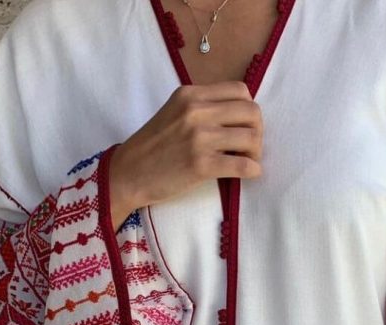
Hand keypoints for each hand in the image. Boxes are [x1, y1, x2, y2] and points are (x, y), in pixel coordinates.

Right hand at [109, 80, 263, 231]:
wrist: (128, 174)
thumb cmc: (150, 147)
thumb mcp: (173, 113)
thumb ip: (201, 108)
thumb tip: (237, 116)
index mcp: (190, 95)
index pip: (240, 90)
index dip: (249, 110)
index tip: (243, 126)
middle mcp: (196, 111)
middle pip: (252, 112)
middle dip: (257, 130)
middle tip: (249, 146)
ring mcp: (199, 138)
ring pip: (251, 138)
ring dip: (256, 152)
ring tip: (248, 160)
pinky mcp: (202, 165)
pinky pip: (243, 165)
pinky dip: (253, 170)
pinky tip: (250, 174)